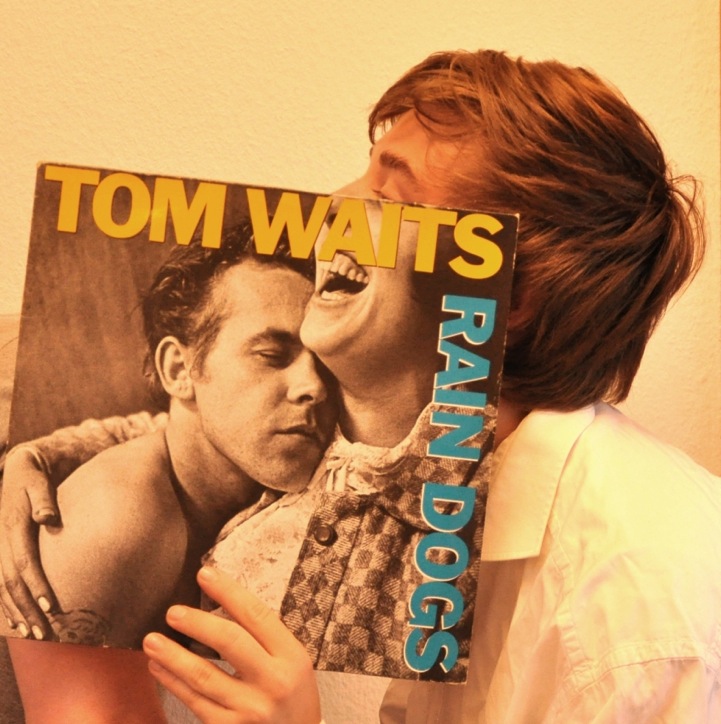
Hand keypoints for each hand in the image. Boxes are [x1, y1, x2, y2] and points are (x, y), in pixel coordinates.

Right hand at [0, 446, 59, 639]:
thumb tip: (48, 518)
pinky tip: (17, 622)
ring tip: (34, 634)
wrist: (17, 472)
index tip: (51, 607)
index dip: (36, 586)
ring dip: (16, 613)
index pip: (23, 562)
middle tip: (45, 632)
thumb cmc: (34, 480)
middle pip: (11, 582)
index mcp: (12, 526)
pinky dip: (6, 605)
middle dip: (27, 609)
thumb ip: (44, 500)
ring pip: (1, 588)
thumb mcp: (40, 484)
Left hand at [143, 567, 320, 723]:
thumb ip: (263, 638)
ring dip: (173, 656)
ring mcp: (249, 709)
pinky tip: (159, 668)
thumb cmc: (294, 696)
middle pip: (230, 642)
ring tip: (151, 640)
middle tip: (173, 612)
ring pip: (204, 676)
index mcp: (291, 656)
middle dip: (197, 623)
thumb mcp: (293, 661)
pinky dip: (173, 683)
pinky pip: (195, 702)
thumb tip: (222, 604)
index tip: (205, 574)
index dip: (228, 592)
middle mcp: (272, 681)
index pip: (256, 615)